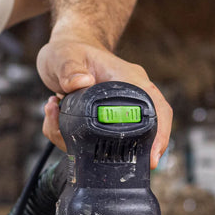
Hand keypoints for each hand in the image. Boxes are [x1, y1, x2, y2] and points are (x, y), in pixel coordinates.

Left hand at [36, 33, 172, 167]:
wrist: (64, 51)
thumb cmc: (69, 49)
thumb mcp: (63, 55)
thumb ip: (69, 68)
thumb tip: (80, 83)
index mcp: (128, 78)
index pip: (154, 105)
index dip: (160, 131)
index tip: (152, 155)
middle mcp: (127, 95)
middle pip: (144, 129)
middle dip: (129, 151)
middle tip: (115, 165)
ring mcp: (115, 109)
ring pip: (114, 139)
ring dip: (84, 143)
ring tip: (57, 122)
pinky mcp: (101, 120)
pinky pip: (93, 138)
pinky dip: (70, 137)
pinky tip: (54, 117)